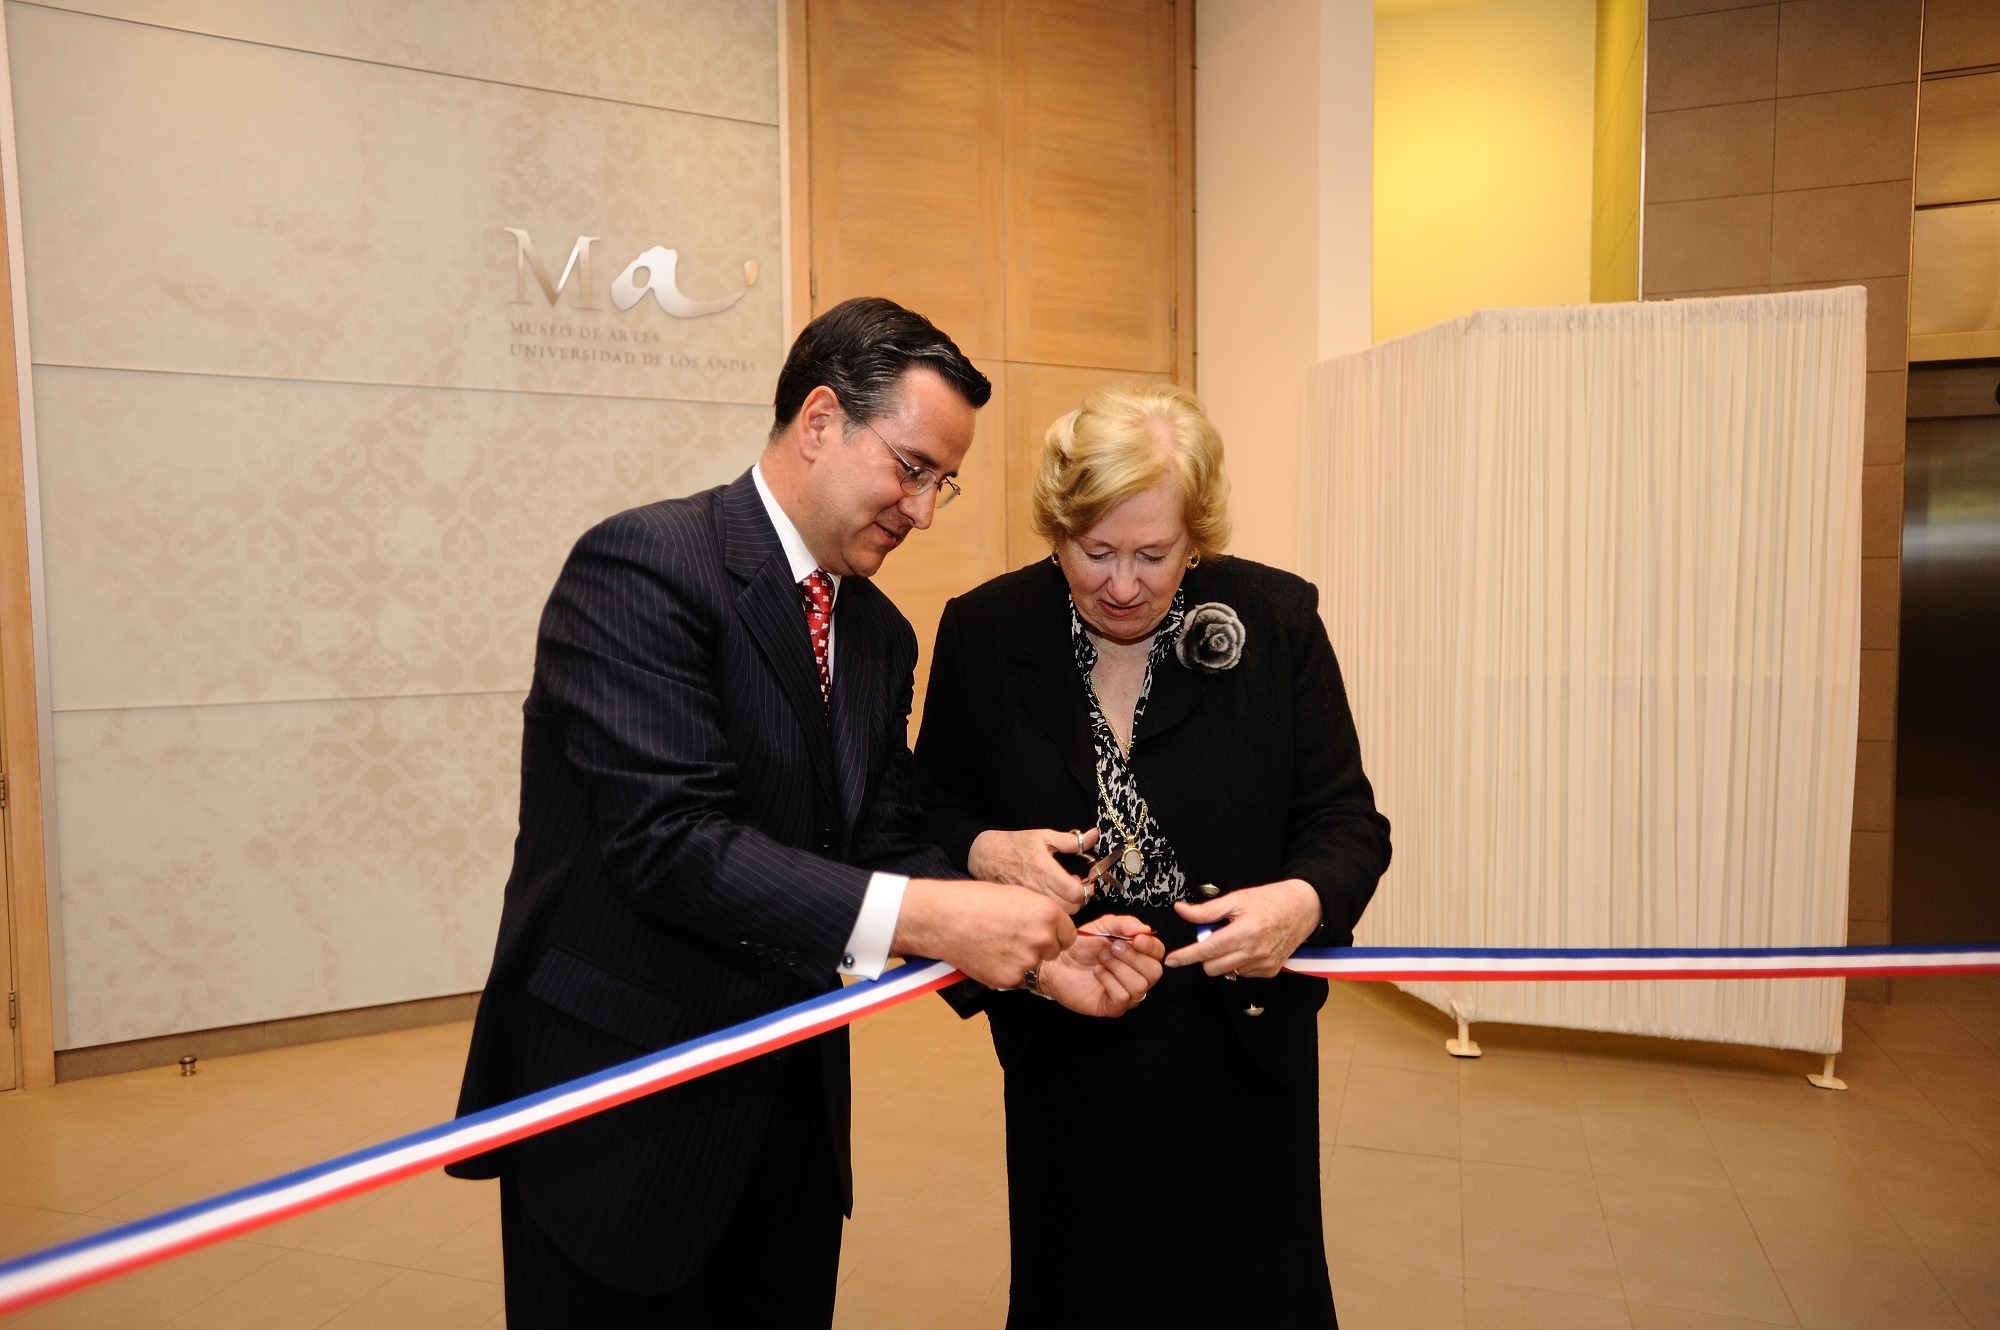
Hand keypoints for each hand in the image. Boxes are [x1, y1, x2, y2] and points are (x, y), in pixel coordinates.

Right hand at [892, 878, 1075, 989]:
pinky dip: (1004, 971)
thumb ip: (1039, 913)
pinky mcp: (1009, 979)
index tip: (1038, 932)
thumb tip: (1051, 926)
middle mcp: (1041, 938)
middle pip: (1054, 952)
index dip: (1053, 934)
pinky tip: (987, 955)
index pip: (1068, 935)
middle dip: (1038, 947)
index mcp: (1047, 913)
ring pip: (1034, 966)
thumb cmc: (973, 901)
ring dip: (1020, 960)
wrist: (943, 918)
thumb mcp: (1016, 895)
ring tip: (995, 944)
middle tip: (1012, 937)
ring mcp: (1026, 961)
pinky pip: (1015, 979)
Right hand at [967, 827, 1102, 913]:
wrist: (983, 856)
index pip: (1077, 893)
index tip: (1087, 881)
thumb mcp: (1043, 836)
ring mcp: (1028, 902)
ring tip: (1062, 892)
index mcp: (1044, 870)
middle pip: (1071, 909)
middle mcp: (1036, 889)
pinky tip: (1048, 898)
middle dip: (1079, 900)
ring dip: (1066, 907)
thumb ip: (1072, 840)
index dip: (1087, 889)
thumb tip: (1094, 836)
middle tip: (1076, 887)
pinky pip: (1043, 918)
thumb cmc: (1012, 845)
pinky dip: (1051, 911)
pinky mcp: (1021, 910)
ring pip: (1058, 916)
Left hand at [1034, 915, 1165, 1016]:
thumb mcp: (1103, 926)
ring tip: (1101, 959)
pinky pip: (1123, 997)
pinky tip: (1097, 973)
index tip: (1136, 939)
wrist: (1057, 961)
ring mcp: (1127, 993)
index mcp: (1139, 955)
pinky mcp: (1112, 1007)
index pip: (1158, 953)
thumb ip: (1124, 923)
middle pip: (1154, 971)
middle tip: (1112, 948)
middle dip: (1133, 957)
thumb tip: (1145, 929)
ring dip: (1118, 968)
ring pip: (1140, 986)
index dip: (1150, 946)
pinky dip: (1109, 981)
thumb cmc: (1081, 945)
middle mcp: (1137, 975)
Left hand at [1164, 880, 1320, 977]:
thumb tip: (1182, 910)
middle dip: (1206, 956)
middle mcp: (1254, 951)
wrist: (1302, 908)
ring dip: (1224, 958)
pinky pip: (1243, 973)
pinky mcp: (1270, 971)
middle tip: (1215, 936)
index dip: (1186, 956)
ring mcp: (1264, 964)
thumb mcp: (1236, 899)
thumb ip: (1207, 910)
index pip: (1207, 950)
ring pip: (1227, 971)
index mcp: (1244, 932)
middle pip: (1213, 967)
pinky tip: (1248, 946)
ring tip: (1236, 938)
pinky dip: (1239, 962)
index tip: (1171, 960)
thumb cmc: (1270, 901)